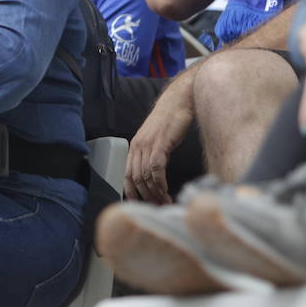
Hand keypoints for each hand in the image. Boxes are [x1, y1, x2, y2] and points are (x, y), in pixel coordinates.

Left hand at [124, 71, 196, 203]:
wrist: (179, 100)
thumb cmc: (171, 120)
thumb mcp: (157, 138)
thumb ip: (153, 153)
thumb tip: (155, 173)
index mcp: (135, 146)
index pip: (126, 174)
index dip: (131, 191)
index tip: (139, 204)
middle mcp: (137, 146)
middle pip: (136, 179)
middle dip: (146, 196)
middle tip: (157, 206)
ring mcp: (147, 144)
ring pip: (145, 176)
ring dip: (155, 192)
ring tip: (165, 202)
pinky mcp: (160, 144)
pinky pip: (156, 168)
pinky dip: (160, 182)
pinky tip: (166, 190)